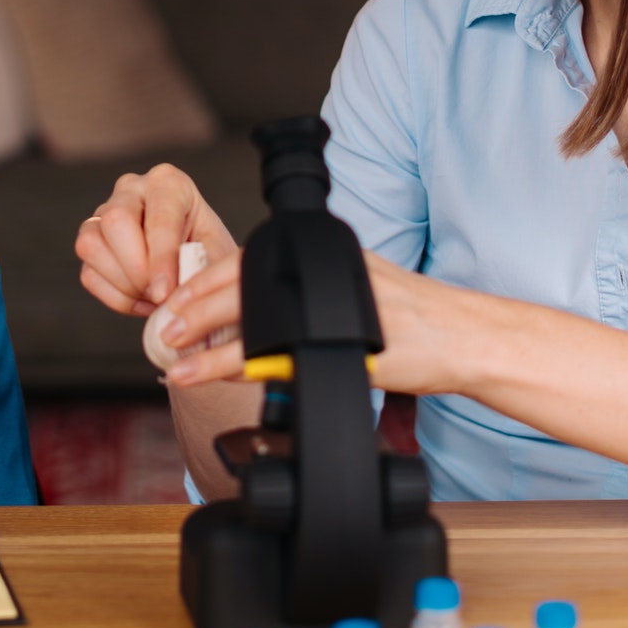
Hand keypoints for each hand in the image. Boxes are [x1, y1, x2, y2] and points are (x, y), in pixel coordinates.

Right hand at [76, 164, 237, 314]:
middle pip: (115, 220)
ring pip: (91, 245)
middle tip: (160, 295)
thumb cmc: (210, 252)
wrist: (197, 259)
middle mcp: (131, 190)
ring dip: (124, 284)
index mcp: (168, 183)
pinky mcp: (91, 243)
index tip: (166, 293)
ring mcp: (103, 214)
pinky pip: (89, 274)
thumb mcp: (218, 256)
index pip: (159, 217)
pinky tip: (144, 301)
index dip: (161, 259)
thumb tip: (173, 295)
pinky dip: (116, 298)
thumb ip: (200, 270)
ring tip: (155, 298)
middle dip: (136, 268)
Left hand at [159, 247, 493, 395]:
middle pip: (241, 284)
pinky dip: (232, 365)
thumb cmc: (415, 319)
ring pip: (250, 319)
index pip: (251, 257)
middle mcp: (324, 269)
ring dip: (204, 340)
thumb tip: (263, 306)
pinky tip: (208, 374)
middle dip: (193, 307)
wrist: (464, 338)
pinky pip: (274, 355)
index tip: (176, 299)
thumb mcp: (358, 286)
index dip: (206, 280)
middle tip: (164, 327)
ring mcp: (332, 304)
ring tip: (174, 355)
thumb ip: (313, 290)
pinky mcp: (340, 343)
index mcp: (324, 253)